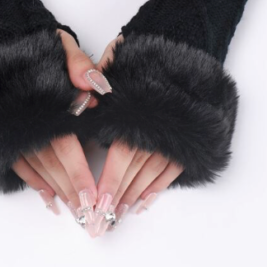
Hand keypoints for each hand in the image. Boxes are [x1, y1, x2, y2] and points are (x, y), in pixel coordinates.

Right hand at [12, 30, 110, 222]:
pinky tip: (47, 198)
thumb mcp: (62, 47)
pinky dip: (34, 182)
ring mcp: (16, 131)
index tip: (92, 197)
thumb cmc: (38, 49)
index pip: (66, 146)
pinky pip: (19, 164)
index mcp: (49, 105)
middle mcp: (31, 122)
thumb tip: (95, 87)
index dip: (78, 173)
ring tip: (73, 212)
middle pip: (54, 164)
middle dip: (72, 191)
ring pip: (38, 168)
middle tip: (89, 215)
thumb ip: (79, 64)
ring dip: (56, 191)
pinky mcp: (6, 136)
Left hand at [92, 36, 183, 235]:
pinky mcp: (185, 137)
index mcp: (135, 111)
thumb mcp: (111, 59)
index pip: (122, 154)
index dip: (109, 181)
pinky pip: (172, 168)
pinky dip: (157, 187)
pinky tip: (144, 202)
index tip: (97, 203)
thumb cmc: (139, 54)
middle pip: (135, 169)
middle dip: (117, 197)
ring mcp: (172, 133)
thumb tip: (81, 96)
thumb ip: (91, 75)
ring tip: (118, 216)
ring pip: (152, 172)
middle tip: (102, 221)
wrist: (182, 45)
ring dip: (134, 196)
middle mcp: (155, 126)